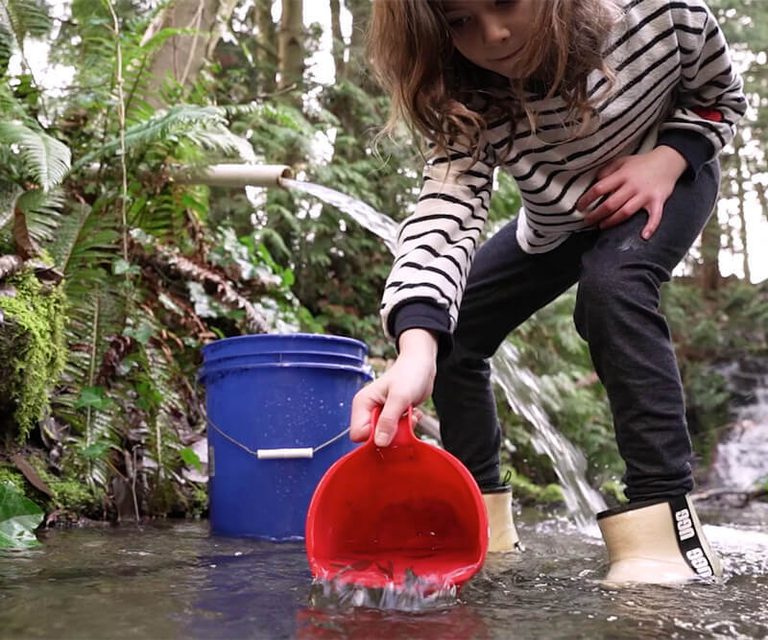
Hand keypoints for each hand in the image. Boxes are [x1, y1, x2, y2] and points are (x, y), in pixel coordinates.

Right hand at [349, 328, 437, 446]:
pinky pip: (396, 433)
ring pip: (386, 438)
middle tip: (405, 421)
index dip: (375, 436)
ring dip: (402, 431)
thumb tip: (379, 443)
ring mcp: (380, 415)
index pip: (358, 434)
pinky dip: (407, 428)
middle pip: (372, 438)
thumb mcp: (399, 397)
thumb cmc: (409, 374)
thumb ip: (388, 420)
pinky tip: (413, 414)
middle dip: (391, 435)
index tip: (392, 429)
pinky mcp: (391, 418)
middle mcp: (368, 411)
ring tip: (410, 415)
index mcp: (362, 404)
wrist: (422, 366)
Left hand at [577, 146, 687, 238]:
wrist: (668, 160)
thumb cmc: (641, 163)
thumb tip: (593, 182)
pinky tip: (644, 236)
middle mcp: (632, 186)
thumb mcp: (622, 161)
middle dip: (596, 214)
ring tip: (601, 226)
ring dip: (612, 221)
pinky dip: (651, 227)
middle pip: (610, 204)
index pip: (600, 188)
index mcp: (622, 175)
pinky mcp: (658, 201)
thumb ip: (607, 171)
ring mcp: (645, 195)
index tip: (579, 207)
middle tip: (587, 221)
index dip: (587, 199)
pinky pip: (655, 216)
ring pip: (626, 212)